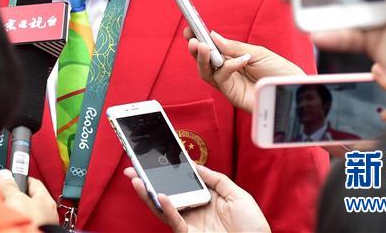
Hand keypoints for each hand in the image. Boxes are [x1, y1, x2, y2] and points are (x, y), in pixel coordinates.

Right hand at [0, 169, 58, 226]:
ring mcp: (39, 225)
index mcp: (45, 200)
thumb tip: (4, 175)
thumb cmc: (33, 224)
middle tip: (0, 196)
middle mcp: (44, 213)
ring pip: (22, 214)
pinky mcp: (31, 232)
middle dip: (12, 197)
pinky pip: (20, 225)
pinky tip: (5, 224)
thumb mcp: (16, 199)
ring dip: (11, 212)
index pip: (32, 182)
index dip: (18, 178)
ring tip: (0, 211)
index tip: (7, 178)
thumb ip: (10, 187)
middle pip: (26, 199)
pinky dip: (13, 223)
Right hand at [123, 166, 269, 232]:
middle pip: (165, 193)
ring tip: (137, 179)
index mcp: (204, 199)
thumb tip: (196, 166)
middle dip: (147, 181)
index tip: (155, 159)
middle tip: (133, 169)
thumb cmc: (252, 227)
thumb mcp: (238, 195)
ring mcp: (190, 223)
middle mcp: (193, 210)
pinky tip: (160, 196)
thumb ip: (216, 179)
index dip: (167, 172)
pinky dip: (166, 208)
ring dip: (148, 193)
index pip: (181, 182)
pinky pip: (174, 220)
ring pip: (163, 207)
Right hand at [184, 27, 302, 112]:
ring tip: (201, 46)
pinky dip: (228, 67)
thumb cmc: (279, 71)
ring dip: (202, 58)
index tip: (190, 28)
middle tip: (192, 39)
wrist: (293, 89)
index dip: (199, 38)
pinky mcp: (232, 94)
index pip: (211, 48)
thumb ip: (234, 47)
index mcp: (232, 57)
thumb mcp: (257, 53)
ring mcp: (228, 83)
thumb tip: (213, 36)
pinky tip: (239, 61)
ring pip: (206, 72)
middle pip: (203, 61)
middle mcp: (227, 70)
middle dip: (195, 49)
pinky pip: (222, 79)